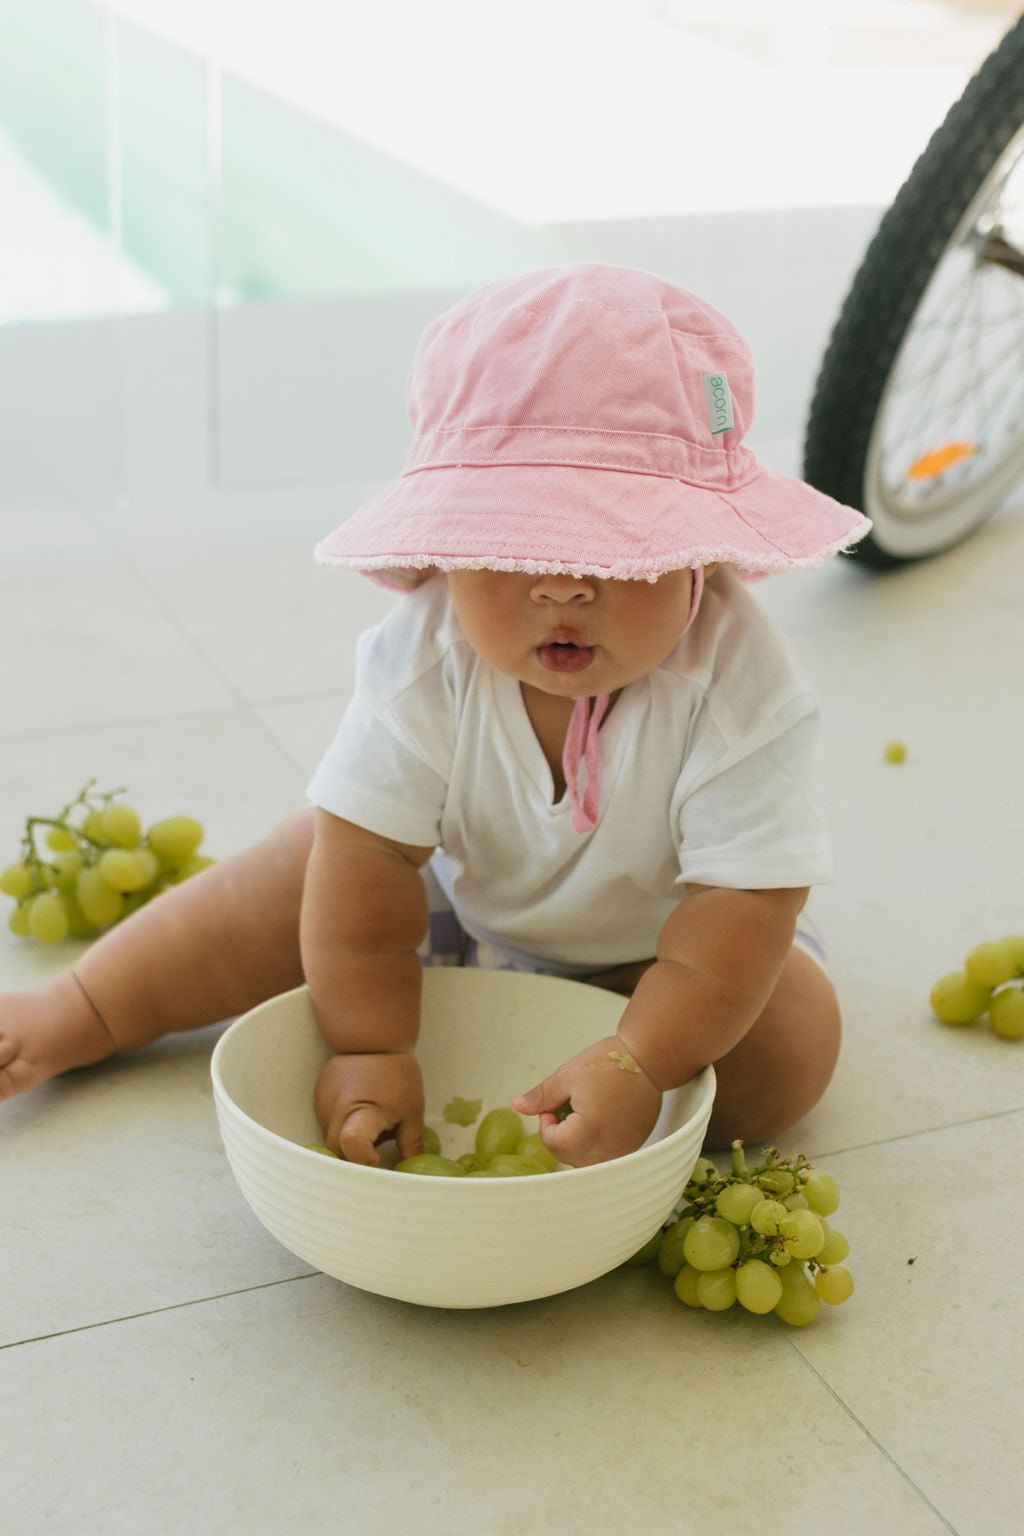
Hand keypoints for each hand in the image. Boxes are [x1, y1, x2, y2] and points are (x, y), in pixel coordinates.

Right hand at [314, 1051, 424, 1165]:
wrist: (372, 1037)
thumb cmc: (397, 1073)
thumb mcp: (412, 1110)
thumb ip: (410, 1142)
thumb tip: (410, 1169)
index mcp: (362, 1112)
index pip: (351, 1147)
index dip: (363, 1161)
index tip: (378, 1159)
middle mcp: (335, 1111)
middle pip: (338, 1152)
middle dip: (357, 1157)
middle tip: (378, 1150)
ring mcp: (322, 1105)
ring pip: (332, 1139)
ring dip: (349, 1142)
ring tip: (371, 1122)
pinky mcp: (318, 1099)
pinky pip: (328, 1124)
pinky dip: (343, 1127)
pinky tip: (360, 1110)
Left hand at [512, 1034, 661, 1167]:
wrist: (648, 1059)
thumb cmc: (608, 1063)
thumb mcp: (567, 1076)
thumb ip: (541, 1096)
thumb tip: (518, 1106)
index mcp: (588, 1133)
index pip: (553, 1143)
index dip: (546, 1122)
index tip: (556, 1102)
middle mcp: (607, 1150)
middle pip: (568, 1157)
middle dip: (559, 1135)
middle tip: (567, 1107)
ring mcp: (622, 1151)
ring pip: (586, 1162)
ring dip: (576, 1144)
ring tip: (583, 1114)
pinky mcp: (632, 1147)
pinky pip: (605, 1157)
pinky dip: (595, 1145)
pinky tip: (599, 1121)